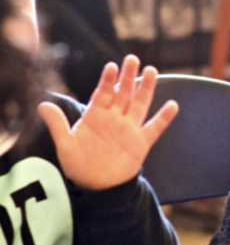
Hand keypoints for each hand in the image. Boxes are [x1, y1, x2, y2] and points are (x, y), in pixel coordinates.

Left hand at [37, 55, 177, 190]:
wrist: (95, 186)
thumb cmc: (78, 164)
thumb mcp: (65, 144)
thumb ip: (57, 124)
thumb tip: (42, 104)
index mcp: (96, 116)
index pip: (102, 93)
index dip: (107, 80)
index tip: (111, 66)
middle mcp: (114, 119)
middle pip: (123, 93)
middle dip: (128, 76)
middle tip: (133, 58)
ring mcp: (129, 129)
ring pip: (140, 104)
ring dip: (146, 88)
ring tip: (151, 71)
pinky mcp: (141, 143)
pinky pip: (154, 128)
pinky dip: (163, 118)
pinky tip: (172, 105)